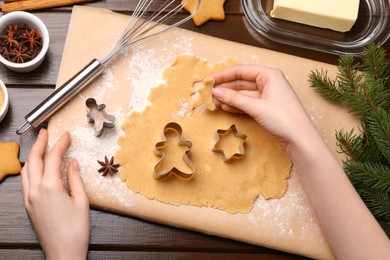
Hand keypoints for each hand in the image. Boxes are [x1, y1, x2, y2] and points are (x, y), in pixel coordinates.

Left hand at [21, 129, 89, 259]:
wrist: (63, 253)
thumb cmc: (75, 230)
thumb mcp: (81, 201)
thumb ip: (75, 179)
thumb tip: (72, 163)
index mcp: (50, 187)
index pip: (53, 158)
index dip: (60, 144)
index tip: (66, 134)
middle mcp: (35, 191)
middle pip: (33, 160)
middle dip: (39, 143)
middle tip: (45, 132)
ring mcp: (29, 199)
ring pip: (25, 170)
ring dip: (32, 155)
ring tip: (39, 146)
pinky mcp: (28, 206)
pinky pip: (25, 182)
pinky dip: (30, 169)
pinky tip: (37, 168)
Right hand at [210, 65, 315, 145]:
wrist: (300, 140)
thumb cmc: (283, 118)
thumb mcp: (256, 107)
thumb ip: (234, 99)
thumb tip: (215, 92)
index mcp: (269, 74)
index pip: (241, 71)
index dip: (222, 75)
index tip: (208, 81)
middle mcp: (269, 82)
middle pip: (241, 82)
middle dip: (225, 88)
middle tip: (208, 94)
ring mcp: (268, 95)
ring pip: (243, 93)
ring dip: (229, 97)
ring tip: (213, 102)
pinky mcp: (267, 108)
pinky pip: (248, 103)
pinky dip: (236, 105)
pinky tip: (224, 107)